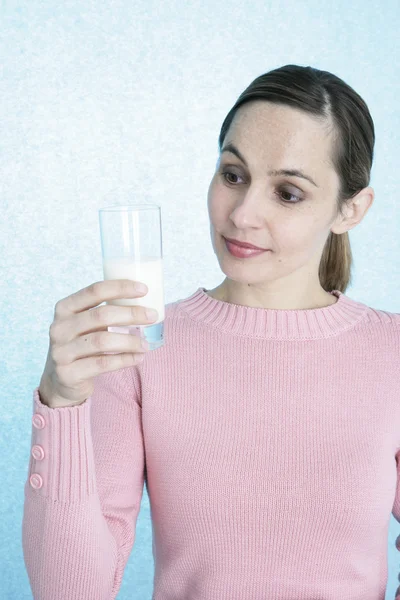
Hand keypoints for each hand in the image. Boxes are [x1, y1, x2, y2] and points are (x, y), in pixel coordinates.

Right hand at [38, 279, 157, 407]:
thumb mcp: (85, 325)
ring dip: (130, 341)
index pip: (94, 291)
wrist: (61, 381)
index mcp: (64, 308)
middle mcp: (59, 328)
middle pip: (100, 315)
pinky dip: (124, 360)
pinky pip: (102, 364)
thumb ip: (104, 313)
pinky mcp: (68, 373)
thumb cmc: (82, 345)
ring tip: (146, 344)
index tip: (144, 289)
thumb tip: (145, 302)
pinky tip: (138, 358)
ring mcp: (61, 351)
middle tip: (152, 316)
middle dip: (131, 314)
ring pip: (102, 341)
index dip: (120, 287)